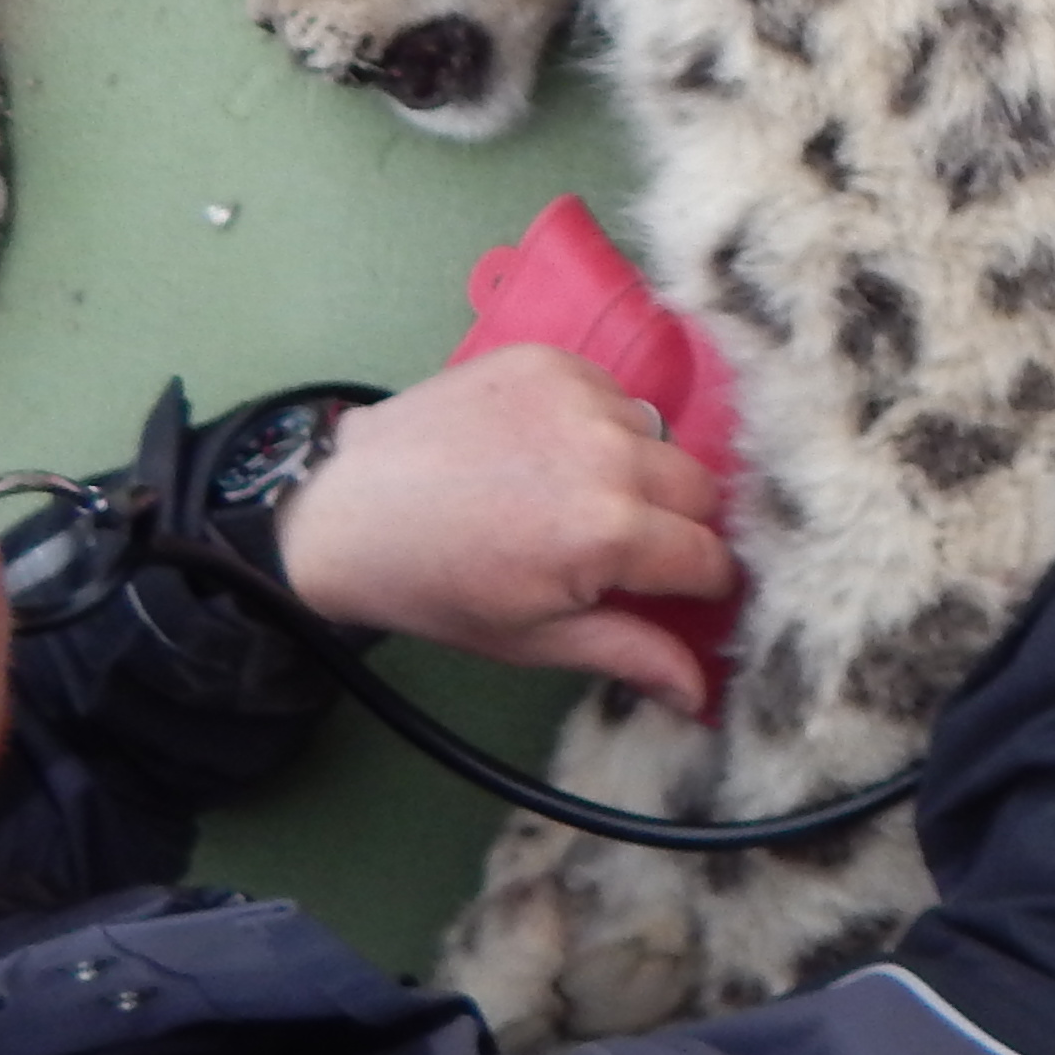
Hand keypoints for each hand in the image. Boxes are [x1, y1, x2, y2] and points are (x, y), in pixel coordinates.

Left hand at [272, 344, 738, 715]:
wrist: (344, 510)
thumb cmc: (438, 587)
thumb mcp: (533, 638)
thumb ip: (629, 653)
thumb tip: (702, 695)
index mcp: (609, 534)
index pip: (709, 555)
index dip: (705, 581)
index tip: (683, 590)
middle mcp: (610, 454)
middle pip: (700, 489)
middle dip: (679, 524)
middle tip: (627, 547)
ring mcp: (580, 397)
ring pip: (659, 437)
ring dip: (640, 468)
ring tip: (579, 493)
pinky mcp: (549, 359)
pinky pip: (614, 393)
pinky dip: (600, 423)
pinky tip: (550, 449)